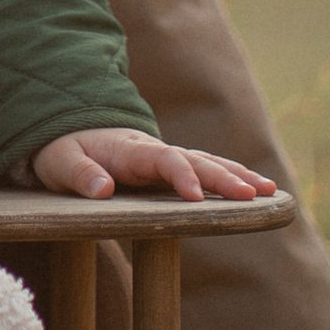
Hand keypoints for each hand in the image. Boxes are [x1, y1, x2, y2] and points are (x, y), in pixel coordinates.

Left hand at [30, 128, 279, 204]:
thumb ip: (80, 174)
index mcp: (129, 149)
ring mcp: (165, 157)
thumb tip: (102, 190)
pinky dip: (231, 177)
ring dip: (237, 175)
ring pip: (207, 162)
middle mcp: (153, 150)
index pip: (162, 160)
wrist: (66, 131)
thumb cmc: (62, 151)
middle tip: (252, 195)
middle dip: (224, 177)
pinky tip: (257, 191)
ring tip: (270, 192)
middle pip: (195, 160)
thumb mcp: (59, 162)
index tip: (195, 197)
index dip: (180, 176)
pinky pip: (205, 169)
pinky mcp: (170, 168)